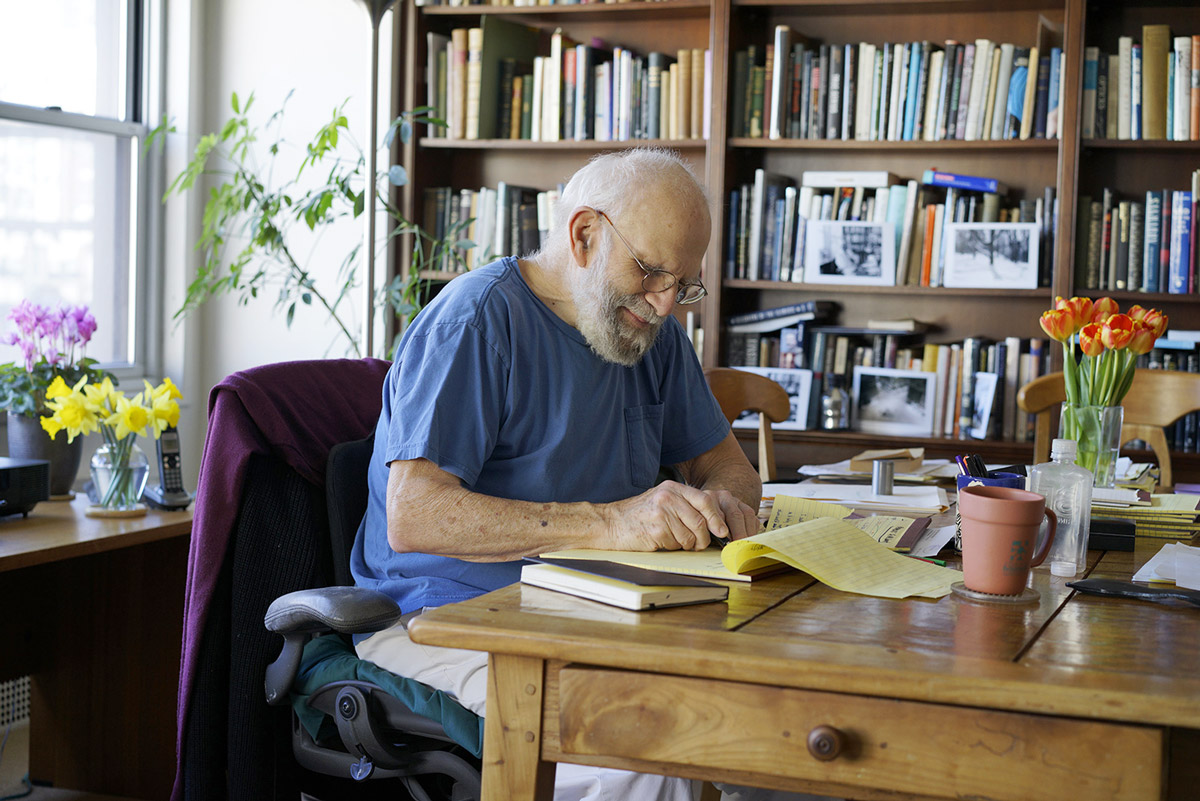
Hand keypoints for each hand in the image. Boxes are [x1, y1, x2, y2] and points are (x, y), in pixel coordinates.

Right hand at [604, 481, 760, 551]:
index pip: (705, 500)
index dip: (717, 518)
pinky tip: (662, 541)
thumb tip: (713, 523)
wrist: (611, 523)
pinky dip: (674, 547)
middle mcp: (668, 497)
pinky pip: (676, 544)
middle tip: (701, 544)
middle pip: (700, 521)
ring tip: (675, 541)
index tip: (722, 531)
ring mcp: (661, 513)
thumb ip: (684, 505)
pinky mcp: (656, 530)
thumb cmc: (639, 514)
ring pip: (690, 536)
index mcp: (672, 488)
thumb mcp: (662, 499)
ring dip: (687, 544)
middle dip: (705, 537)